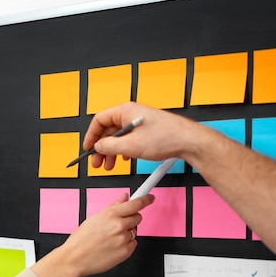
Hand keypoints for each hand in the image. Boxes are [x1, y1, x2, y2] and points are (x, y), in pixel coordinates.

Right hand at [32, 193, 153, 276]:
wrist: (74, 259)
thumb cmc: (80, 240)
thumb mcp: (94, 218)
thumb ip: (113, 207)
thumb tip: (124, 198)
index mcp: (111, 214)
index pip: (136, 203)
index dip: (145, 199)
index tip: (149, 198)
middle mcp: (119, 225)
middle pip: (137, 217)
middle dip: (131, 219)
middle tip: (118, 224)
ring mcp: (123, 239)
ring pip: (134, 232)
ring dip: (126, 233)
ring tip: (110, 238)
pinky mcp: (126, 252)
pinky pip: (132, 244)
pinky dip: (125, 244)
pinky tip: (112, 246)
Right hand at [82, 102, 201, 169]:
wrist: (189, 141)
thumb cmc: (165, 138)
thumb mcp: (130, 146)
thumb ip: (109, 146)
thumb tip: (98, 146)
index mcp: (125, 111)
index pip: (99, 120)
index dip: (91, 135)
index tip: (88, 148)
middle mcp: (131, 114)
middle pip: (108, 130)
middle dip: (101, 147)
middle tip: (98, 162)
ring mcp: (139, 122)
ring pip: (118, 136)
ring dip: (112, 152)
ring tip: (110, 165)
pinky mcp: (146, 130)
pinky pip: (128, 139)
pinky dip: (123, 150)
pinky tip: (124, 159)